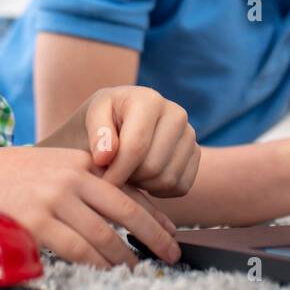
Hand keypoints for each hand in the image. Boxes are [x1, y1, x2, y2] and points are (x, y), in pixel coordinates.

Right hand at [0, 145, 181, 268]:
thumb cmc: (3, 177)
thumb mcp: (47, 167)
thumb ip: (77, 180)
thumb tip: (110, 205)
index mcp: (78, 161)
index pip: (128, 186)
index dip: (153, 210)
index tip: (171, 228)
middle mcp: (73, 176)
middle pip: (127, 209)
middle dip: (154, 234)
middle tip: (172, 252)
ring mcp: (56, 197)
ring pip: (105, 234)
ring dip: (126, 256)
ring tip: (138, 270)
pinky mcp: (39, 220)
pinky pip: (78, 249)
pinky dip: (97, 263)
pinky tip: (107, 272)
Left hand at [41, 85, 200, 197]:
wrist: (122, 120)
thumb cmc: (104, 119)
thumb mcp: (92, 116)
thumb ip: (97, 133)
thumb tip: (105, 157)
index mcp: (149, 100)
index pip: (136, 147)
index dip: (116, 172)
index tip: (101, 184)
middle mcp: (177, 114)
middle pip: (153, 167)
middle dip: (129, 177)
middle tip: (114, 173)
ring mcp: (190, 135)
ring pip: (167, 180)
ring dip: (143, 184)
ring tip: (127, 172)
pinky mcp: (197, 154)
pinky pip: (181, 187)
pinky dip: (160, 190)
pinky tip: (143, 177)